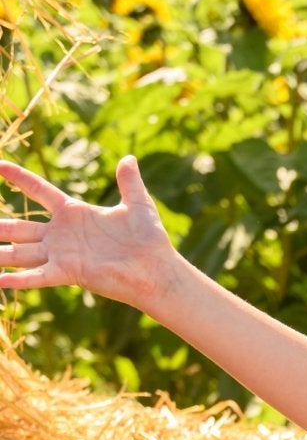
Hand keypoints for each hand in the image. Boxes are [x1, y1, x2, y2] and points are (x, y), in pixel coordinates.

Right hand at [0, 154, 175, 308]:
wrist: (157, 270)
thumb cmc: (149, 240)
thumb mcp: (138, 204)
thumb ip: (129, 182)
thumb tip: (129, 158)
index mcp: (73, 213)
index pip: (38, 190)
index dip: (18, 177)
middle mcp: (62, 234)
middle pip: (20, 227)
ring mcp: (62, 254)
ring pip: (20, 252)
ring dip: (1, 254)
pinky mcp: (68, 272)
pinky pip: (37, 276)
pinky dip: (18, 280)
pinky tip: (0, 280)